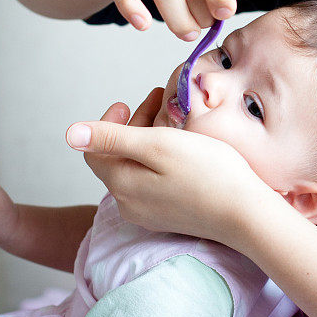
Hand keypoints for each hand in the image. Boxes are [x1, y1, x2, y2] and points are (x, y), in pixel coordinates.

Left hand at [67, 88, 272, 245]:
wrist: (246, 213)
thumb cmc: (208, 172)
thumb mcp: (158, 145)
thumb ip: (113, 138)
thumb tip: (70, 134)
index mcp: (122, 184)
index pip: (96, 151)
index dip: (108, 123)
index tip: (129, 102)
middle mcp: (129, 204)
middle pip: (117, 159)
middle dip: (132, 126)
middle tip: (158, 100)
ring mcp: (150, 214)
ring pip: (136, 169)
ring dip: (147, 141)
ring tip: (171, 118)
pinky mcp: (171, 217)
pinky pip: (152, 183)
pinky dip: (159, 159)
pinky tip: (180, 147)